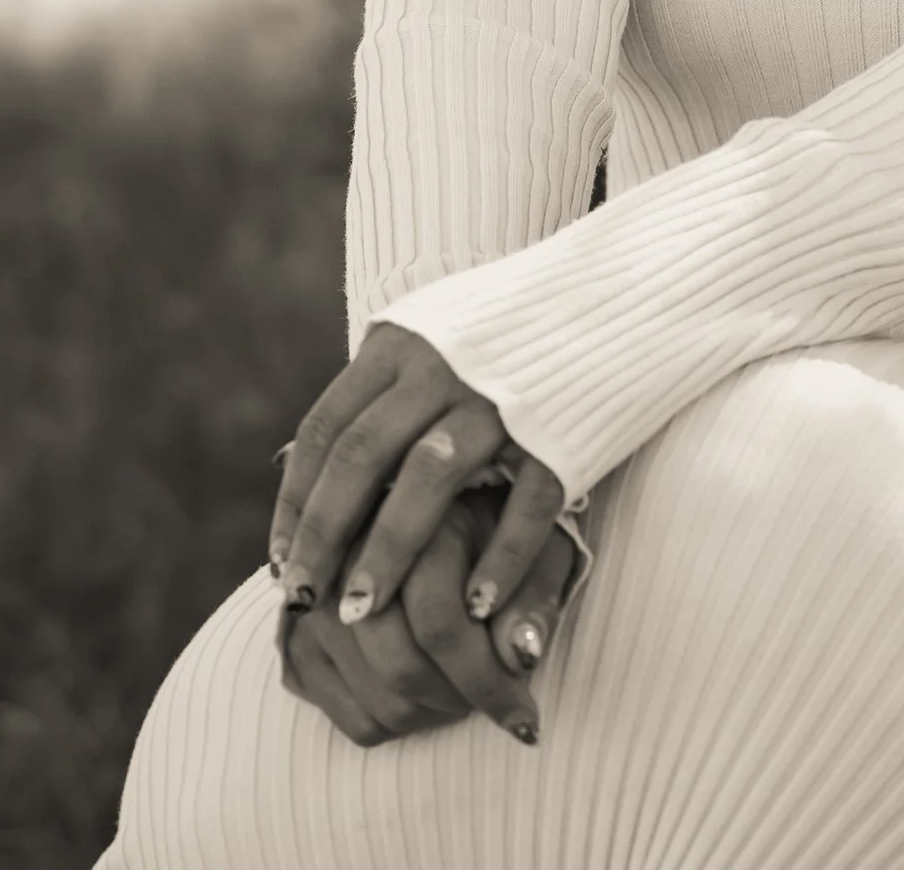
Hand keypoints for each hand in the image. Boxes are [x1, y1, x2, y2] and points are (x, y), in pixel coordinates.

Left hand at [274, 321, 571, 650]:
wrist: (621, 290)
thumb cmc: (512, 328)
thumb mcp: (434, 334)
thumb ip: (380, 387)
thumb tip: (307, 458)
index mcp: (405, 341)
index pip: (328, 428)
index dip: (297, 500)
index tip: (282, 560)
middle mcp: (445, 364)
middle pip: (363, 456)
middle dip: (326, 535)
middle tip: (304, 601)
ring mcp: (504, 396)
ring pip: (428, 479)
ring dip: (388, 551)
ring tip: (363, 612)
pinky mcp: (562, 428)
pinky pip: (524, 501)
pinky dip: (498, 557)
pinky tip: (475, 607)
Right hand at [278, 488, 578, 747]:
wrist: (425, 513)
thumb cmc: (497, 530)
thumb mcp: (533, 544)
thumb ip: (531, 594)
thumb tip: (522, 657)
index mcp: (409, 512)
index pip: (439, 621)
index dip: (488, 678)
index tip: (526, 713)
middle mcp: (347, 551)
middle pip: (402, 667)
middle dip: (461, 700)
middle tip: (497, 701)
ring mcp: (315, 599)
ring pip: (380, 701)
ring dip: (435, 714)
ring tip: (469, 691)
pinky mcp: (300, 642)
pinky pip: (357, 721)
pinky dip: (402, 723)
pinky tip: (430, 692)